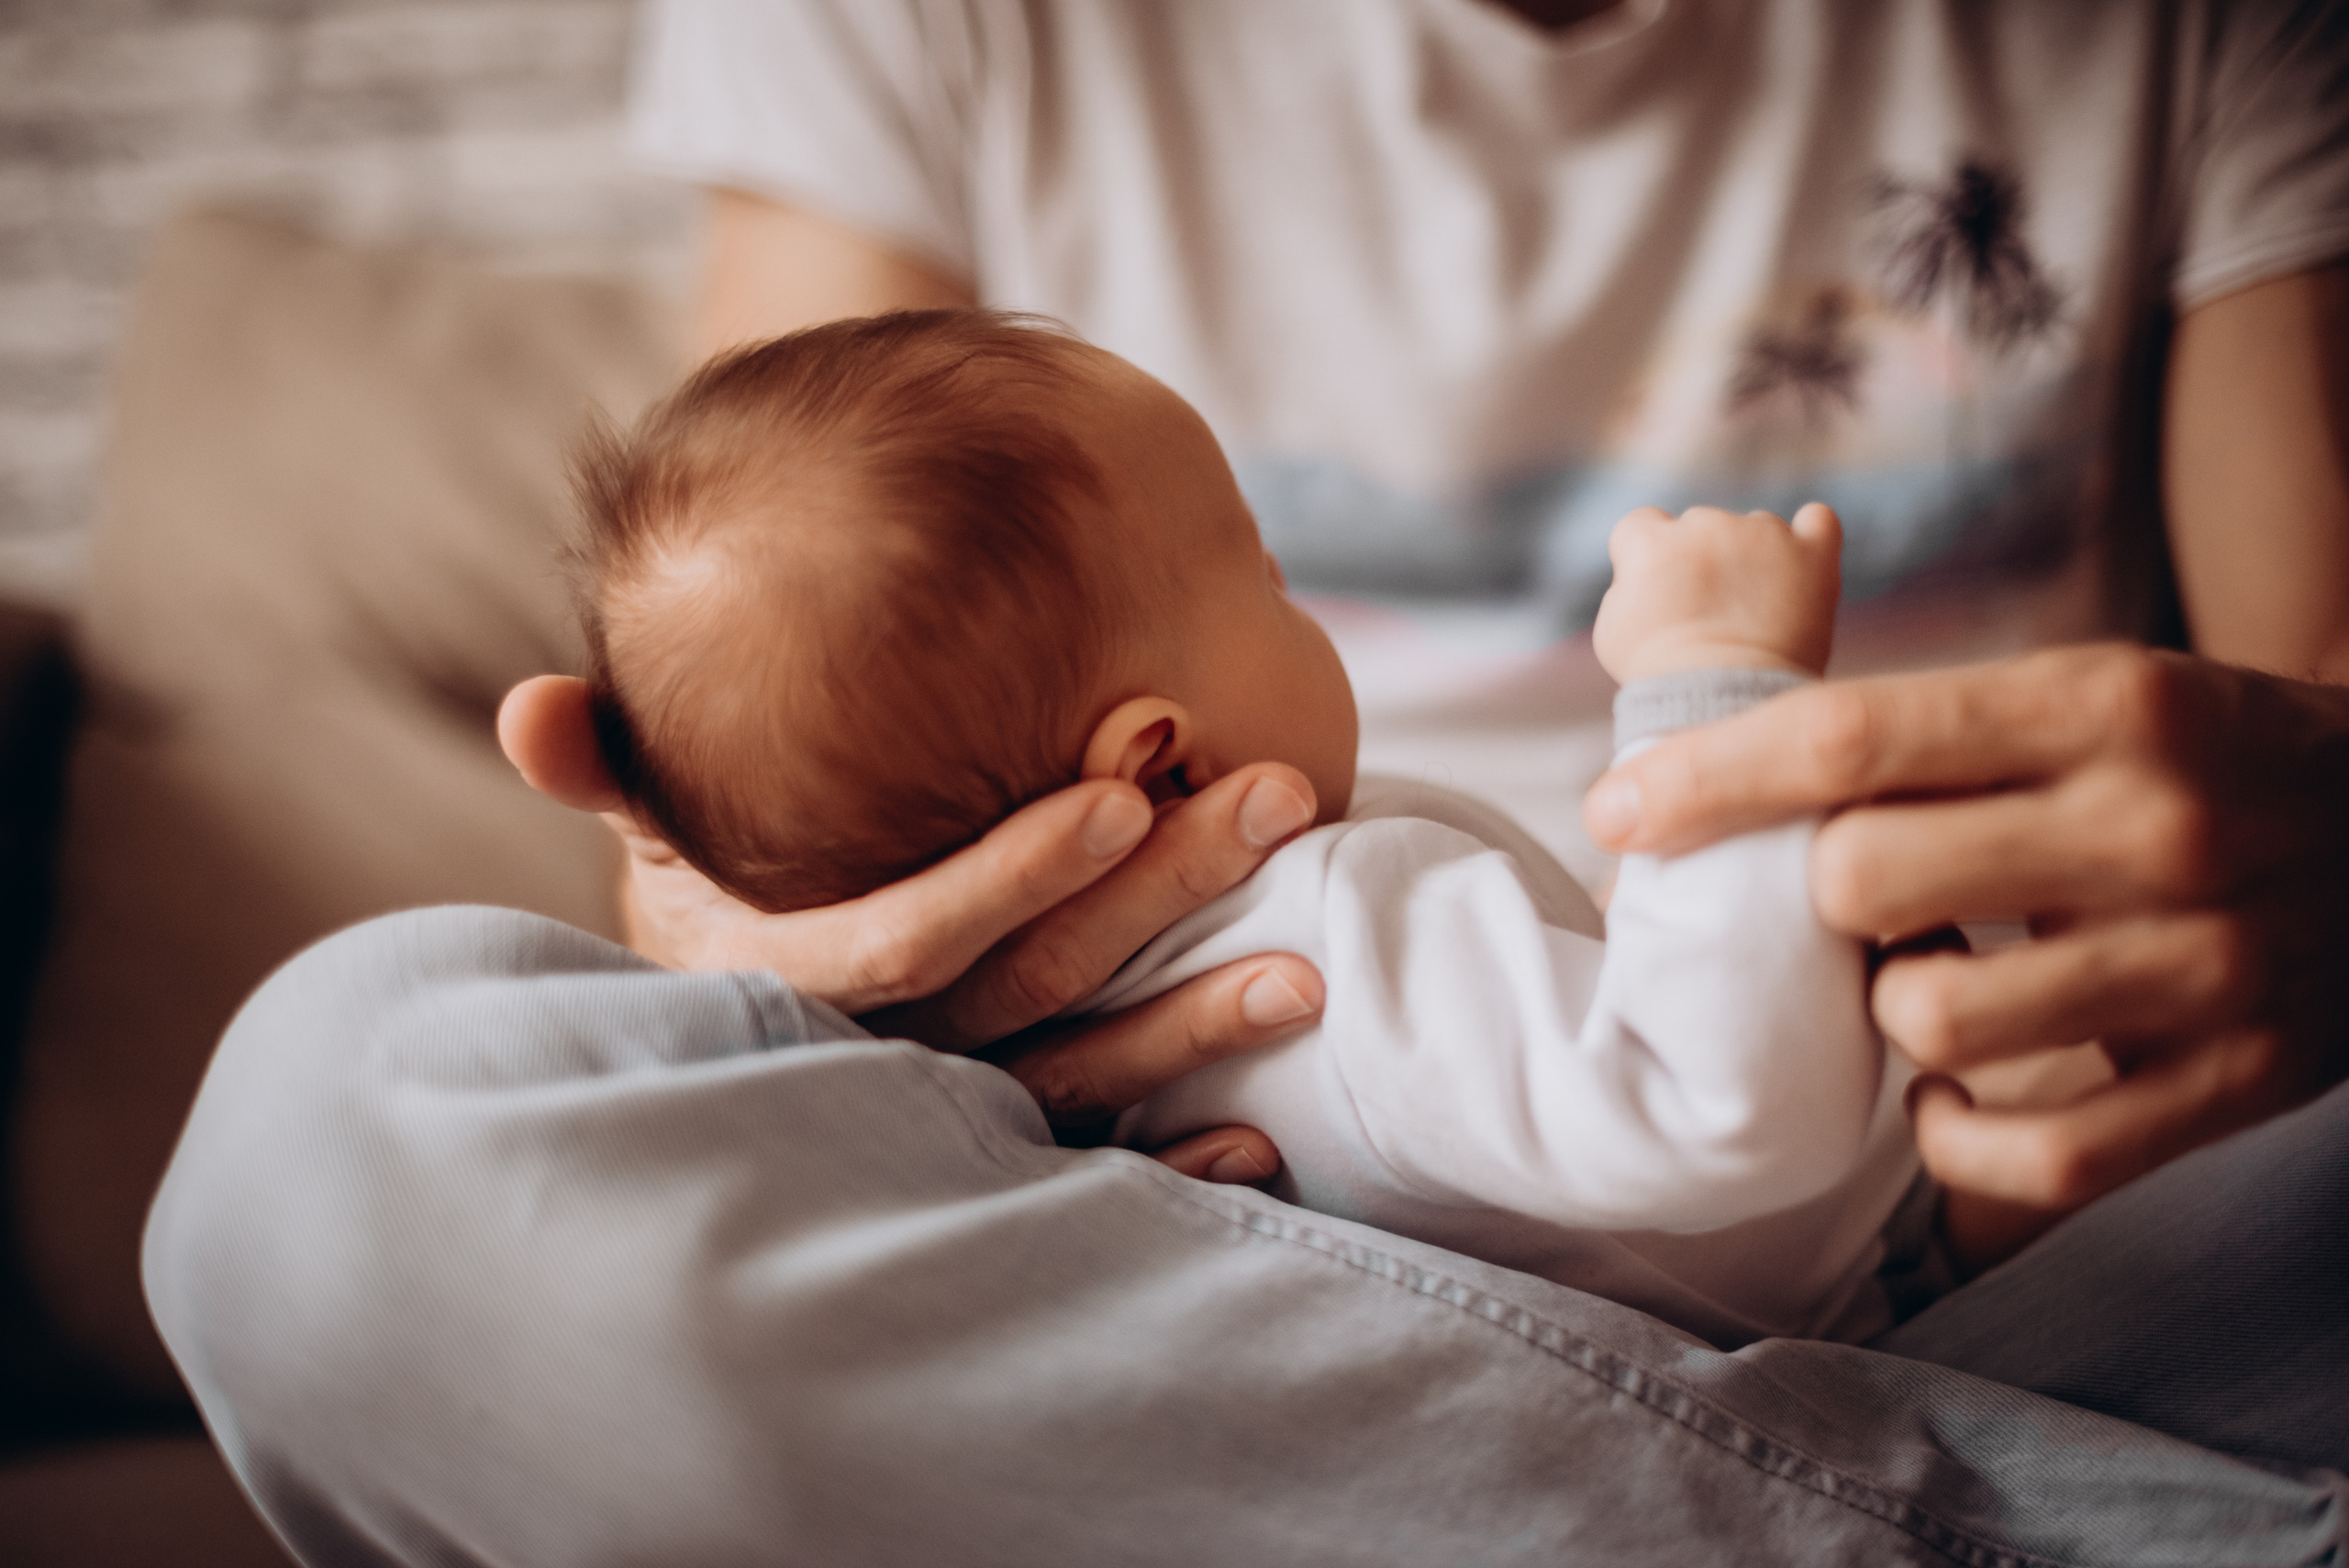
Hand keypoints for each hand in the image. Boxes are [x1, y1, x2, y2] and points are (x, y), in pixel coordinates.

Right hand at [499, 675, 1325, 1183]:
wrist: (719, 1039)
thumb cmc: (707, 898)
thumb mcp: (654, 839)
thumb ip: (612, 772)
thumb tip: (526, 708)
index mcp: (783, 981)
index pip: (908, 935)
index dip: (1012, 869)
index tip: (1124, 784)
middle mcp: (869, 1064)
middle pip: (1025, 990)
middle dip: (1152, 898)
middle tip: (1274, 797)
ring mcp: (935, 1120)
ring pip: (1073, 1081)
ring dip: (1189, 1032)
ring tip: (1306, 976)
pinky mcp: (988, 1160)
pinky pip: (1086, 1171)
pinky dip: (1169, 1163)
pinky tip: (1257, 1145)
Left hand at [1583, 644, 2348, 1230]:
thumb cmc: (2192, 756)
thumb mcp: (2083, 691)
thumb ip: (1920, 733)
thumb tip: (1699, 776)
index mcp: (2104, 706)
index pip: (1849, 740)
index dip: (1704, 778)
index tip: (1615, 807)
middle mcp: (2154, 827)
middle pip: (1859, 878)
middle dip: (1815, 894)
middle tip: (1850, 896)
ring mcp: (2202, 966)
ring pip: (1925, 1021)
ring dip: (1888, 1009)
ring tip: (1929, 975)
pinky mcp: (2231, 1085)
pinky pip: (2028, 1157)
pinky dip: (1955, 1133)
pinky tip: (1959, 1086)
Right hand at [1592, 503, 1841, 683]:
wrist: (1724, 703)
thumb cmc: (1662, 676)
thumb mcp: (1612, 629)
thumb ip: (1628, 583)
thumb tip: (1649, 573)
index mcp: (1651, 542)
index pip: (1642, 525)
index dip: (1649, 561)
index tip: (1661, 594)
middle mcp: (1706, 524)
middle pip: (1701, 525)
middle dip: (1703, 562)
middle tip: (1710, 614)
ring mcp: (1762, 535)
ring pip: (1754, 529)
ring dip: (1752, 558)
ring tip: (1753, 614)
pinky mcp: (1811, 553)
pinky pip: (1818, 521)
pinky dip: (1811, 537)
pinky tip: (1802, 561)